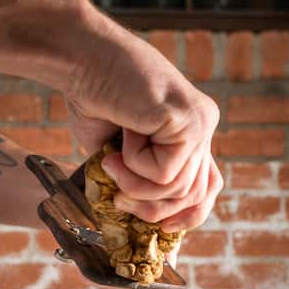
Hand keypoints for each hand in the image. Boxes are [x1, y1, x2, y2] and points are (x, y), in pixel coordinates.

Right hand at [66, 4, 222, 232]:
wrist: (81, 59)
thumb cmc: (93, 99)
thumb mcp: (119, 154)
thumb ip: (140, 179)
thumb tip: (145, 221)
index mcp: (190, 131)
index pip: (207, 186)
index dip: (187, 215)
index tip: (162, 230)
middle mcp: (202, 125)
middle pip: (195, 194)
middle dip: (153, 210)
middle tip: (119, 199)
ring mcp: (200, 121)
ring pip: (178, 189)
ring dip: (135, 186)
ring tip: (110, 163)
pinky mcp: (189, 119)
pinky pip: (166, 172)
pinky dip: (134, 166)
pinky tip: (122, 138)